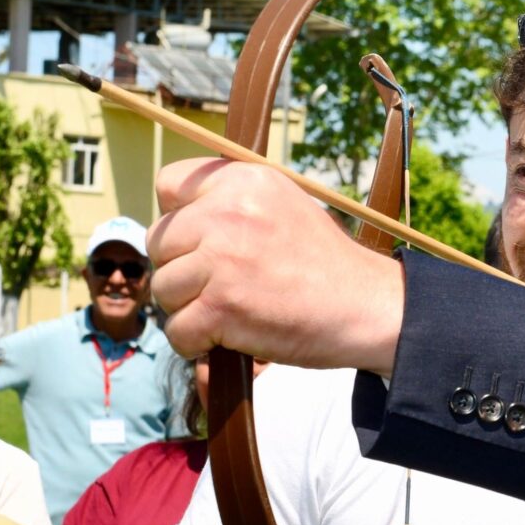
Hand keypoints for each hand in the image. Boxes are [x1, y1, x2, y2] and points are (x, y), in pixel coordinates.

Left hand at [149, 158, 404, 374]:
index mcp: (242, 180)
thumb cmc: (323, 265)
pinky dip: (197, 344)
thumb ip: (231, 203)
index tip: (203, 243)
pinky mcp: (221, 306)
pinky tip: (226, 339)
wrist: (366, 306)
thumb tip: (174, 220)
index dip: (179, 219)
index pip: (168, 186)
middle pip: (159, 242)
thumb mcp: (282, 205)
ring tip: (227, 313)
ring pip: (164, 290)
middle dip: (181, 269)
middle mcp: (227, 212)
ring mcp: (221, 259)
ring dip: (188, 310)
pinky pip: (178, 331)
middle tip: (217, 286)